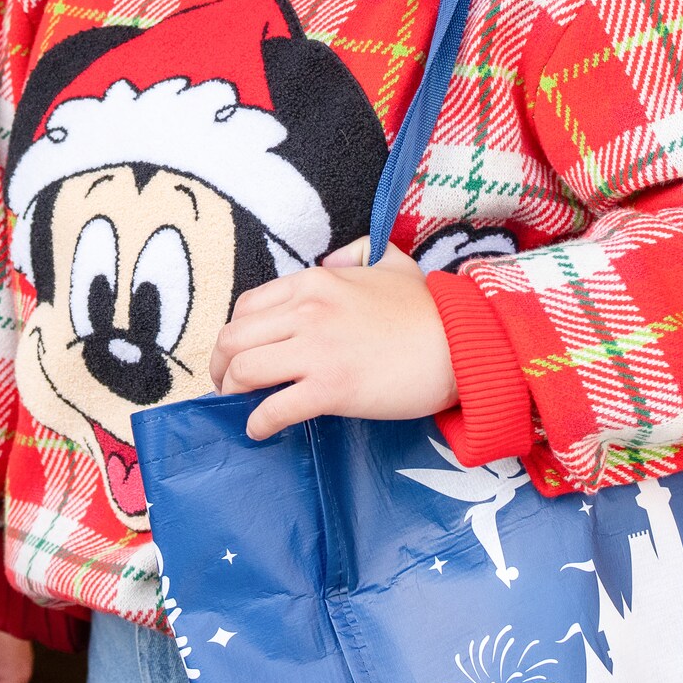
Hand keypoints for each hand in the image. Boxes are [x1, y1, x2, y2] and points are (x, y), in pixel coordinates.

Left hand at [210, 239, 455, 440]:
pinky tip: (259, 430)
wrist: (462, 345)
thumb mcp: (391, 261)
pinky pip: (274, 408)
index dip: (234, 334)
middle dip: (221, 365)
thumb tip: (334, 260)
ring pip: (244, 370)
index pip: (247, 306)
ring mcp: (317, 350)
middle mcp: (307, 311)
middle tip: (226, 384)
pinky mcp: (330, 389)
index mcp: (315, 281)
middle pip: (233, 338)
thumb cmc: (429, 310)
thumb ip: (358, 251)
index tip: (239, 352)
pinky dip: (257, 423)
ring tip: (240, 405)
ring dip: (232, 392)